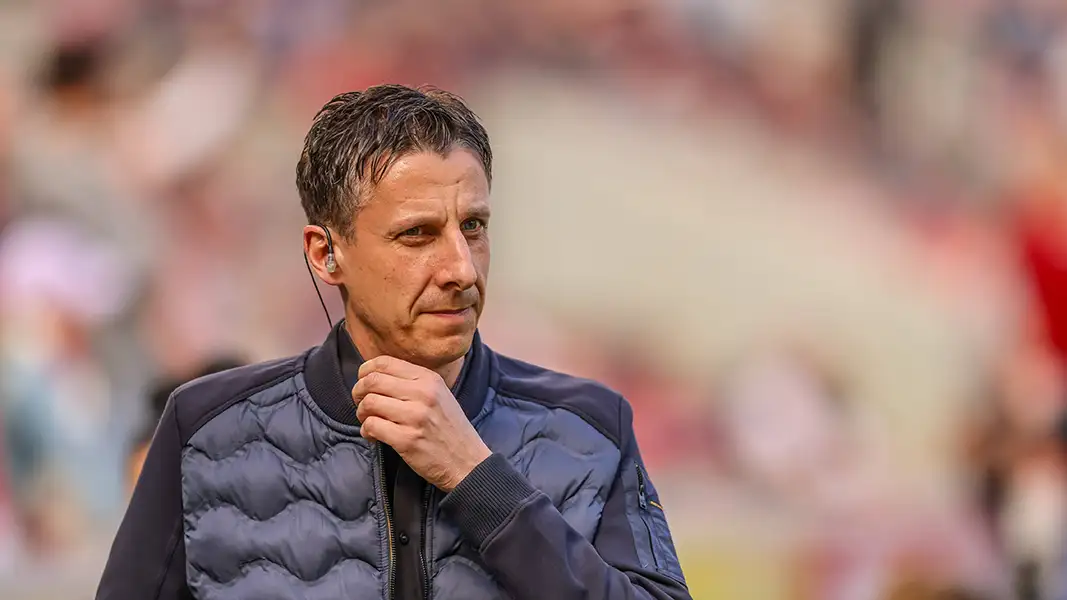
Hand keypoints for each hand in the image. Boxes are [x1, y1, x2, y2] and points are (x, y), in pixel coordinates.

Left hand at [353, 356, 491, 491]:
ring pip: (369, 403)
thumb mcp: (440, 395)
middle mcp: (423, 393)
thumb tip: (375, 375)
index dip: (365, 371)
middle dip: (358, 392)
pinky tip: (374, 436)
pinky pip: (372, 426)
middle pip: (372, 381)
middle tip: (361, 404)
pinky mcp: (407, 440)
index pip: (384, 362)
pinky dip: (367, 431)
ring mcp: (415, 417)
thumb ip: (413, 382)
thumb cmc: (450, 430)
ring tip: (369, 422)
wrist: (468, 462)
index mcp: (429, 379)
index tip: (363, 382)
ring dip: (362, 414)